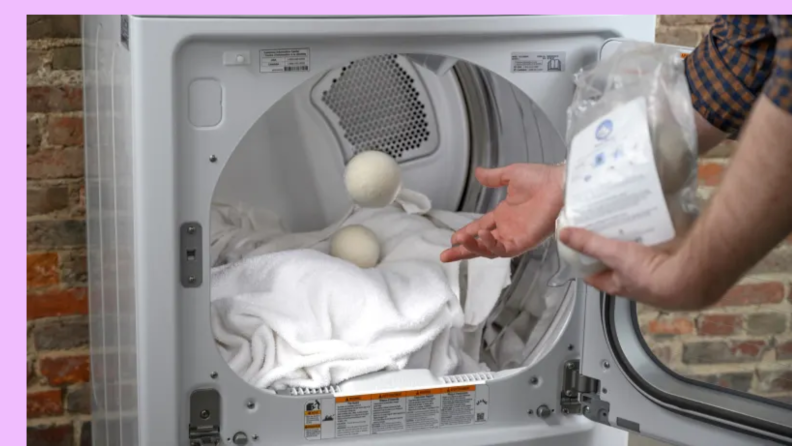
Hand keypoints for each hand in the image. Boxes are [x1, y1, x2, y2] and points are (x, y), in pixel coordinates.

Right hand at [440, 163, 563, 261]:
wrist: (560, 184)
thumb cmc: (541, 179)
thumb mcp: (511, 175)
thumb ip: (493, 178)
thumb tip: (478, 173)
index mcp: (504, 216)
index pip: (479, 228)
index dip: (466, 234)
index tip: (452, 239)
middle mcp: (508, 229)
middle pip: (480, 245)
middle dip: (463, 251)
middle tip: (445, 255)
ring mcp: (515, 237)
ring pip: (489, 250)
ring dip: (474, 248)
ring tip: (461, 244)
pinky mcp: (524, 241)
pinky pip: (504, 249)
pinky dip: (491, 245)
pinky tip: (482, 236)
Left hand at [558, 227, 709, 310]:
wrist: (690, 277)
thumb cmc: (648, 274)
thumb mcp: (614, 256)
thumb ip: (589, 244)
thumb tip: (563, 235)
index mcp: (617, 285)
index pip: (593, 275)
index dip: (582, 261)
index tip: (575, 244)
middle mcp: (635, 281)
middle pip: (616, 261)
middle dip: (609, 244)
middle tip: (601, 222)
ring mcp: (655, 271)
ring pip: (638, 251)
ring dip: (632, 236)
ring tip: (624, 215)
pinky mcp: (671, 259)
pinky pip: (658, 242)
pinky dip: (653, 231)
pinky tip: (650, 215)